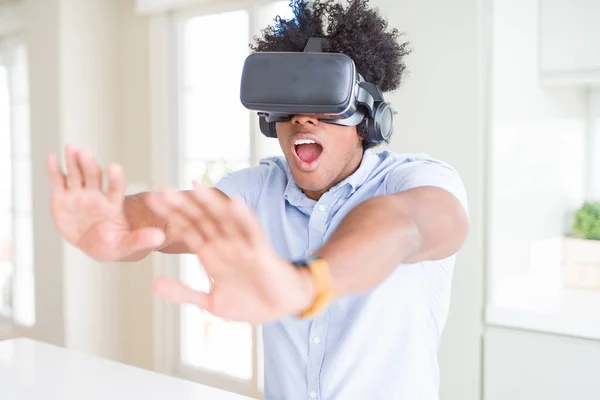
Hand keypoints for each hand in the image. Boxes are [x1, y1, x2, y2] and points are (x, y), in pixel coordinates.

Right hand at [46, 145, 164, 261]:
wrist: (95, 247)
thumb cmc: (114, 245)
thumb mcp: (127, 246)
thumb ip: (141, 240)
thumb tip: (160, 238)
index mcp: (113, 204)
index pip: (115, 187)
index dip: (114, 177)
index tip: (113, 168)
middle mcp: (97, 195)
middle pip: (94, 176)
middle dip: (90, 164)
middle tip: (85, 152)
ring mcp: (79, 194)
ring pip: (77, 174)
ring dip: (74, 161)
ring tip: (71, 148)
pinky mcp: (62, 197)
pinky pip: (58, 181)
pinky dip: (54, 170)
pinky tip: (51, 157)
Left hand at [146, 182, 313, 323]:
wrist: (282, 307)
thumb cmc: (250, 302)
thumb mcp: (211, 302)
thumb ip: (183, 292)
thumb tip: (153, 285)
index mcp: (211, 254)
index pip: (188, 229)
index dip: (170, 215)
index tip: (151, 203)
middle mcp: (225, 245)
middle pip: (201, 219)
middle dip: (182, 205)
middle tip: (161, 190)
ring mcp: (243, 246)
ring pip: (225, 220)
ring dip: (211, 203)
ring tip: (195, 186)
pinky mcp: (261, 253)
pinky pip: (253, 232)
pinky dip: (245, 218)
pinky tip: (235, 203)